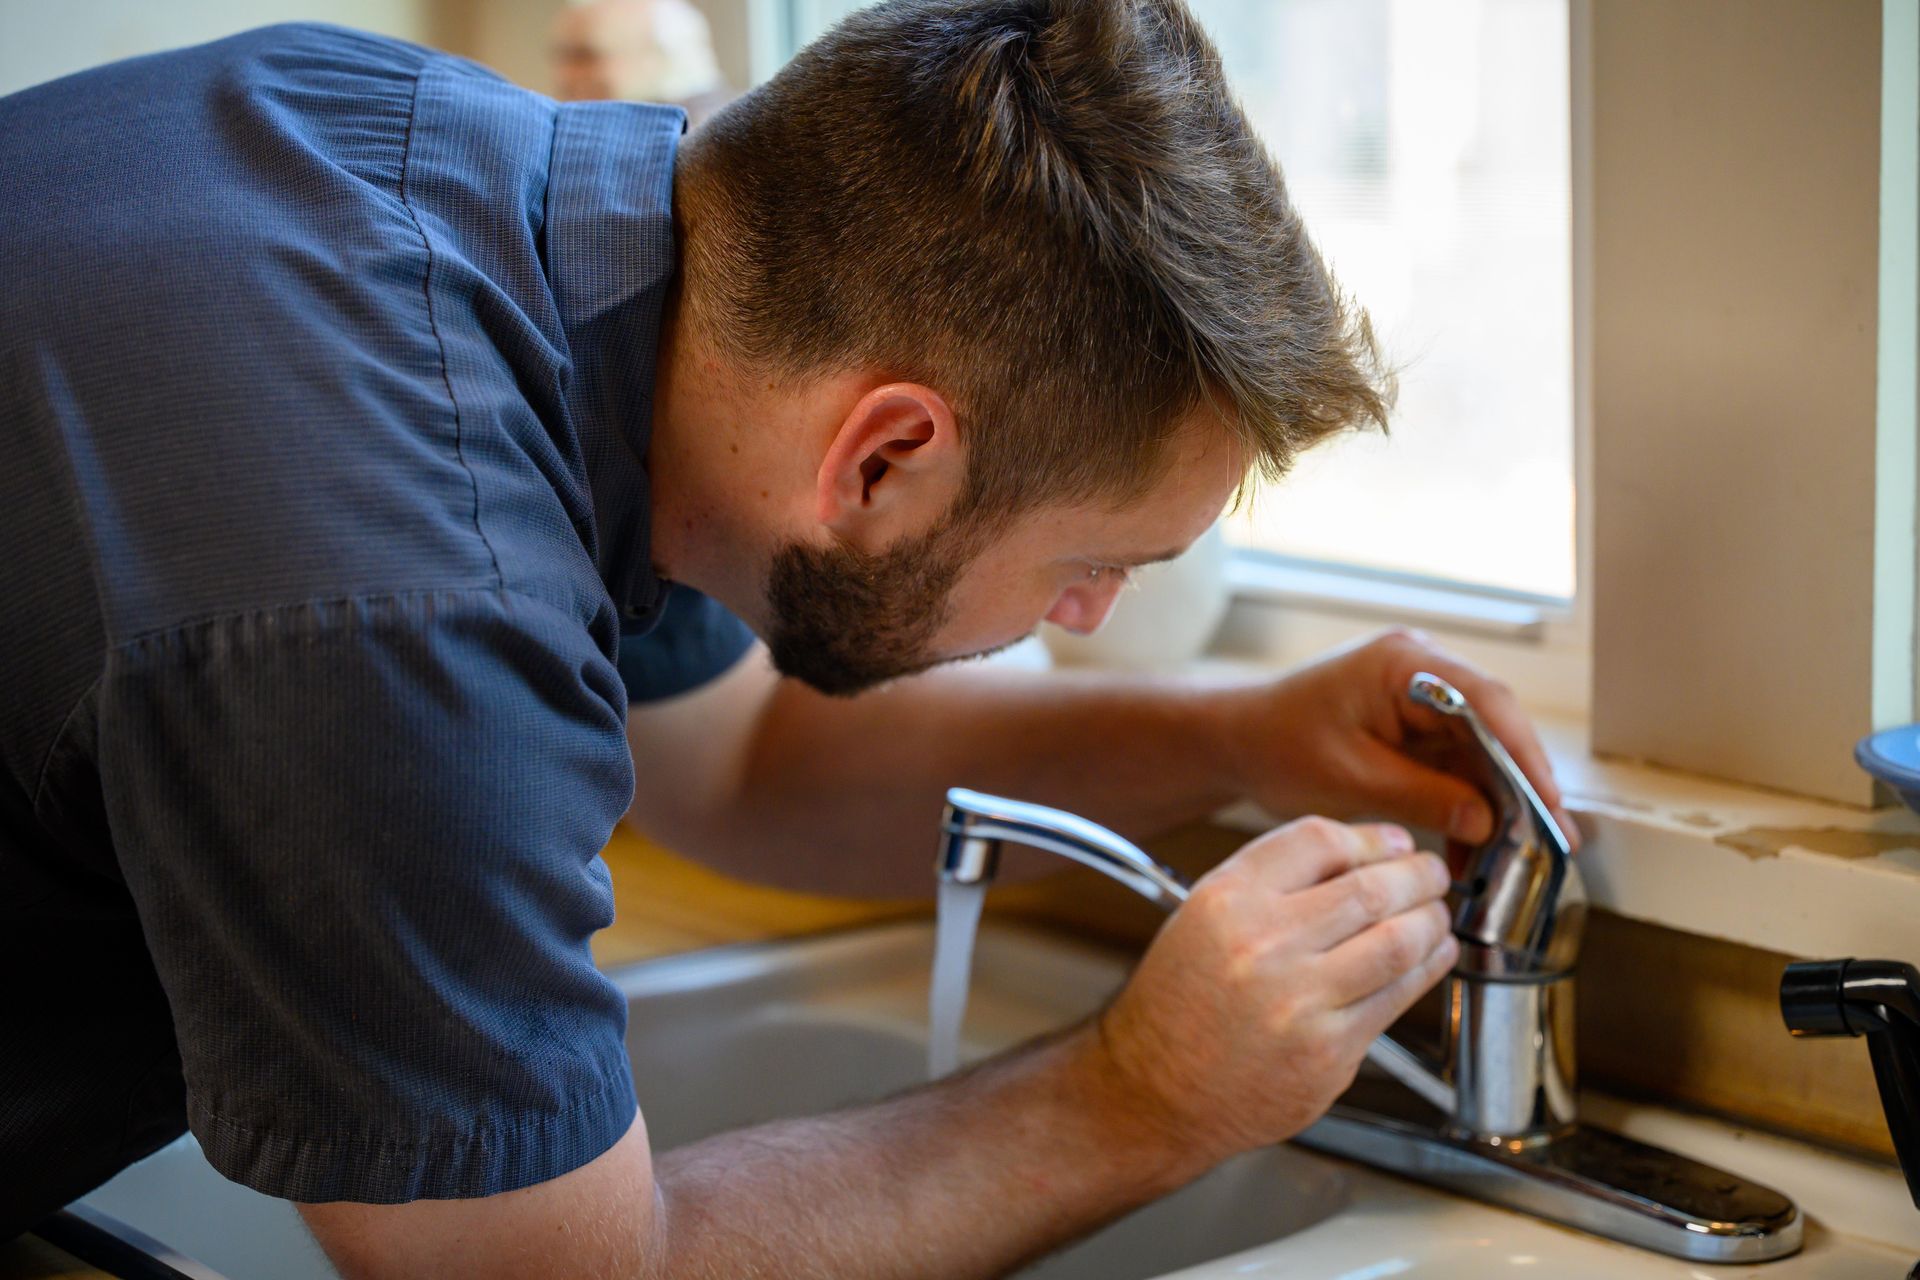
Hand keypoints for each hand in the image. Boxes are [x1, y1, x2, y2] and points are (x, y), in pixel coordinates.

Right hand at [1090, 817, 1456, 1163]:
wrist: (1153, 1090)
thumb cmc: (1178, 1005)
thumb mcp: (1201, 917)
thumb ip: (1271, 882)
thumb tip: (1361, 855)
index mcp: (1226, 900)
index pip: (1320, 841)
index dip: (1370, 837)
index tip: (1392, 843)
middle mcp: (1262, 945)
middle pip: (1371, 888)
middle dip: (1418, 876)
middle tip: (1431, 874)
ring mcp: (1299, 1002)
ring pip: (1398, 942)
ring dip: (1431, 921)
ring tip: (1436, 914)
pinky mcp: (1329, 1052)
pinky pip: (1396, 998)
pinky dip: (1425, 971)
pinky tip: (1429, 959)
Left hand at [1212, 628, 1577, 851]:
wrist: (1235, 741)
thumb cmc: (1276, 743)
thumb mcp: (1351, 777)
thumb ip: (1422, 795)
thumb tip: (1486, 820)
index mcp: (1402, 665)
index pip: (1486, 703)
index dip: (1525, 755)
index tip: (1548, 803)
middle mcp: (1419, 671)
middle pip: (1494, 727)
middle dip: (1522, 786)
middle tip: (1551, 841)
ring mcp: (1418, 697)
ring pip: (1481, 751)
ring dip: (1498, 802)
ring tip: (1520, 856)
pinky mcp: (1413, 726)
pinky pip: (1456, 764)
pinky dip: (1468, 803)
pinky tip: (1477, 848)